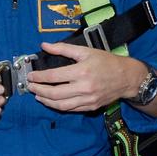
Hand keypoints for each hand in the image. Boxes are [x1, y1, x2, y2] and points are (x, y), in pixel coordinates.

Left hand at [26, 41, 146, 112]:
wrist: (126, 77)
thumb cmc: (106, 62)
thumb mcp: (85, 50)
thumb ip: (63, 48)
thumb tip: (45, 46)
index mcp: (82, 71)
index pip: (54, 76)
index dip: (39, 77)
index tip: (31, 76)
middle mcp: (84, 87)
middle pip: (54, 93)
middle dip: (39, 90)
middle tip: (30, 87)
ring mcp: (87, 99)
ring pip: (61, 105)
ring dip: (46, 101)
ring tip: (38, 95)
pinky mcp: (90, 107)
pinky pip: (71, 109)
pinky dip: (58, 106)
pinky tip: (52, 101)